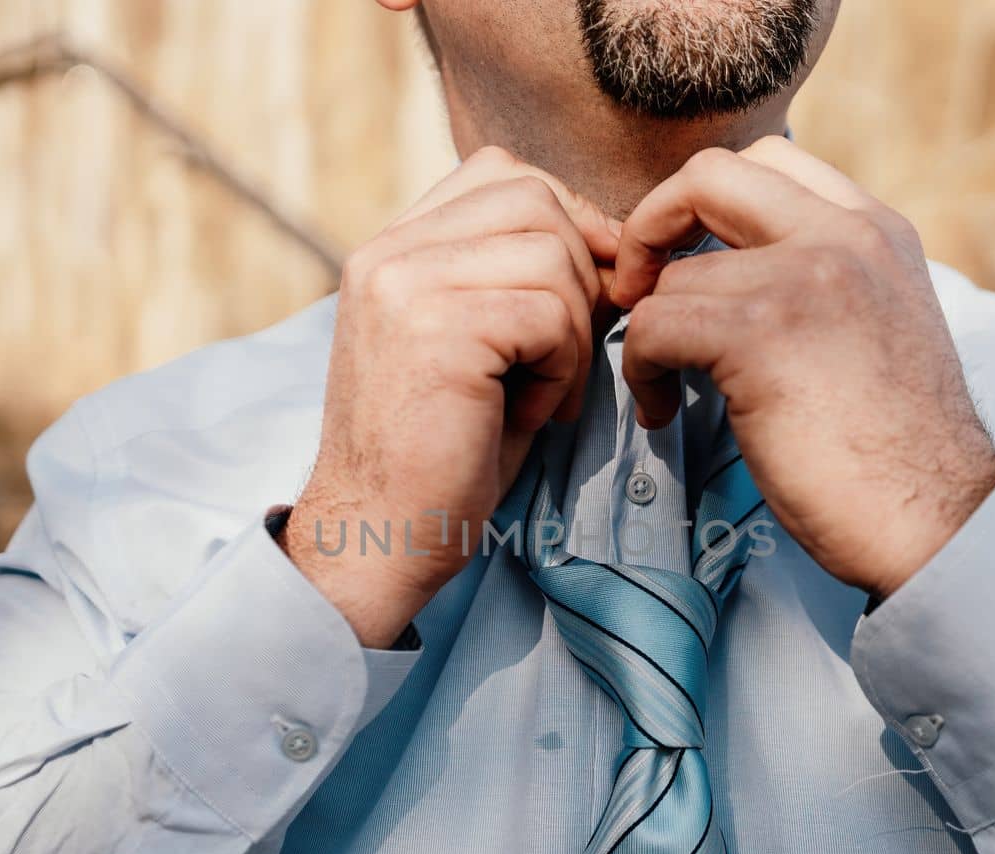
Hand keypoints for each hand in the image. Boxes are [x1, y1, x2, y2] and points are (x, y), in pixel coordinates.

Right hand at [284, 147, 619, 646]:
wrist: (379, 537)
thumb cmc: (442, 455)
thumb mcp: (479, 346)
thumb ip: (518, 279)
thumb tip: (615, 244)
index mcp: (392, 249)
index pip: (501, 174)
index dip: (564, 224)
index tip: (576, 301)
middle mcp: (388, 252)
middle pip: (535, 198)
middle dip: (579, 275)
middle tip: (563, 358)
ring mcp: (405, 284)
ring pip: (551, 254)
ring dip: (572, 332)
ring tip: (538, 394)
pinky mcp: (436, 328)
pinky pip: (550, 314)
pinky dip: (561, 370)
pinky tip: (527, 415)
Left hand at [611, 136, 994, 599]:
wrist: (934, 519)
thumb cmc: (896, 450)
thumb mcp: (879, 326)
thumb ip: (822, 280)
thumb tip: (731, 272)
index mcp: (874, 231)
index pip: (766, 159)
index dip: (702, 203)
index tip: (684, 261)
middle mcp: (843, 237)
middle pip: (707, 175)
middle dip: (650, 227)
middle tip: (639, 293)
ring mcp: (803, 278)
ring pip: (672, 277)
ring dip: (648, 335)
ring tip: (666, 387)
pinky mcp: (759, 334)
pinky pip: (652, 326)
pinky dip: (640, 371)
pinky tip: (664, 411)